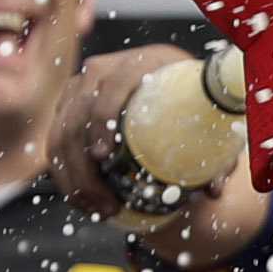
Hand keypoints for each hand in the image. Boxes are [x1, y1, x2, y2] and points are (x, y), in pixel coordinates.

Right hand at [48, 44, 197, 219]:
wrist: (171, 85)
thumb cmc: (193, 103)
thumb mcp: (210, 119)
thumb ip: (217, 153)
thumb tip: (211, 189)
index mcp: (145, 63)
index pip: (113, 85)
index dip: (103, 118)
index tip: (104, 155)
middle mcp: (106, 69)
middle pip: (79, 115)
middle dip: (84, 166)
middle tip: (107, 203)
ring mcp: (81, 86)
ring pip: (61, 133)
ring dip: (74, 178)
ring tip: (99, 209)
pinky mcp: (68, 105)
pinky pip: (55, 142)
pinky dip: (65, 175)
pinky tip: (82, 201)